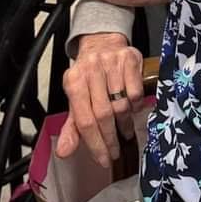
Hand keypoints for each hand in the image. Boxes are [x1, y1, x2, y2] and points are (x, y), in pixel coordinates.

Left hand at [58, 32, 143, 168]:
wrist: (102, 42)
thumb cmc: (88, 76)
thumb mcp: (76, 98)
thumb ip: (72, 127)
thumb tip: (64, 152)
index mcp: (73, 81)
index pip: (83, 120)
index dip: (94, 144)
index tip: (103, 159)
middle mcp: (91, 70)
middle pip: (103, 114)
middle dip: (110, 138)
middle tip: (114, 152)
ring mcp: (111, 63)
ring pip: (121, 105)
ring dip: (124, 124)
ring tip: (124, 132)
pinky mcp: (129, 59)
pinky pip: (135, 92)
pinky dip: (135, 106)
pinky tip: (132, 110)